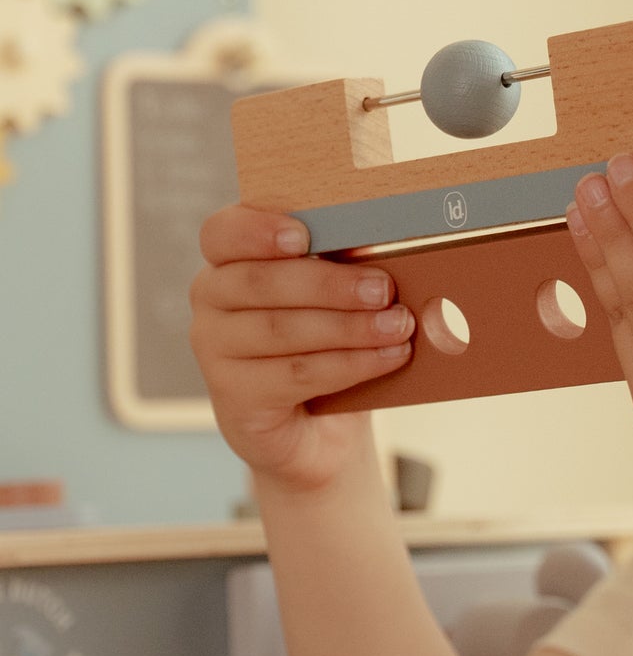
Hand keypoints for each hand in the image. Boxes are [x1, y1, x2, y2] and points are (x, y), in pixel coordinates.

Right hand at [190, 205, 414, 492]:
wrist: (316, 424)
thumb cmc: (327, 335)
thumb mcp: (334, 291)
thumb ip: (344, 264)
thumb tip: (387, 256)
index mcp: (229, 257)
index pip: (223, 233)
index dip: (258, 231)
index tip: (303, 237)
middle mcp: (210, 298)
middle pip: (260, 282)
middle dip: (329, 284)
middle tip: (383, 289)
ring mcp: (214, 349)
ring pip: (281, 330)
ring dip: (349, 327)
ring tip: (398, 325)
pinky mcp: (234, 396)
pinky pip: (295, 374)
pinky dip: (349, 364)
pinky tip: (388, 356)